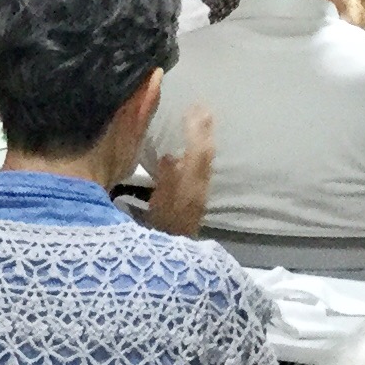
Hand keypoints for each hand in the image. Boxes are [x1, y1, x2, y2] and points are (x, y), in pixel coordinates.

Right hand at [146, 105, 215, 236]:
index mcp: (189, 186)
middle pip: (206, 153)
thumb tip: (170, 156)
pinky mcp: (197, 197)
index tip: (193, 108)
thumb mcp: (157, 205)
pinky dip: (201, 150)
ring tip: (202, 119)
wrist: (174, 256)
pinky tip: (195, 146)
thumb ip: (165, 180)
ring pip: (206, 159)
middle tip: (203, 107)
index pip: (197, 152)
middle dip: (205, 129)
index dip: (196, 129)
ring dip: (205, 138)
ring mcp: (200, 192)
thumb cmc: (161, 230)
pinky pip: (202, 166)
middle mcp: (199, 186)